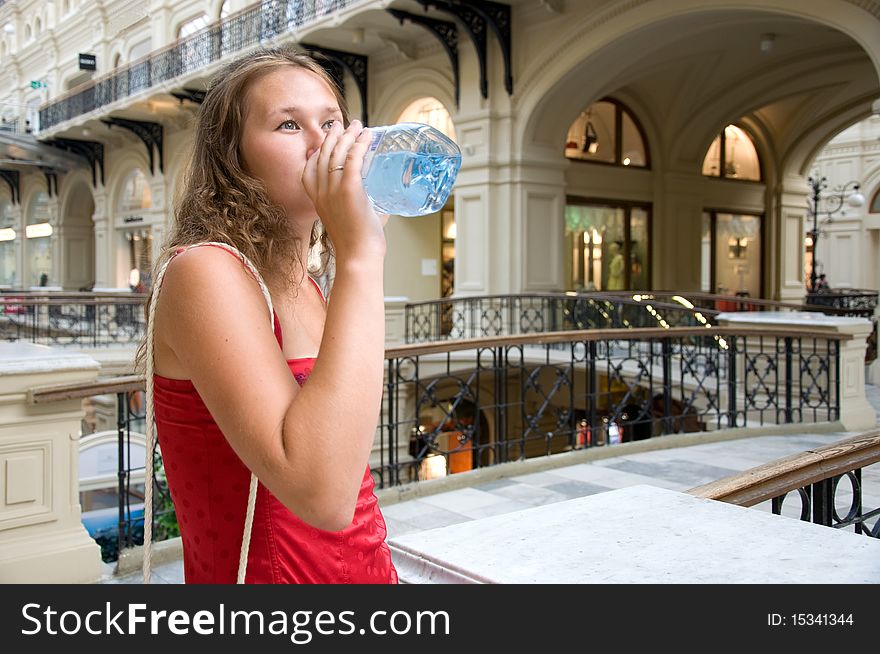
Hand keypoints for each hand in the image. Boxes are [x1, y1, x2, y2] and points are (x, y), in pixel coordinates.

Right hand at [302, 120, 385, 258]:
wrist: (358, 257)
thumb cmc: (358, 246)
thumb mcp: (353, 222)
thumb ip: (365, 210)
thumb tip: (384, 205)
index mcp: (317, 201)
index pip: (309, 170)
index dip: (318, 152)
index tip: (329, 141)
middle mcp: (321, 193)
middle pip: (323, 155)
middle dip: (333, 137)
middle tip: (344, 125)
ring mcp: (333, 190)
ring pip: (337, 153)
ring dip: (349, 136)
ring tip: (359, 126)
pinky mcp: (349, 189)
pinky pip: (352, 159)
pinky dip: (360, 144)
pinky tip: (368, 136)